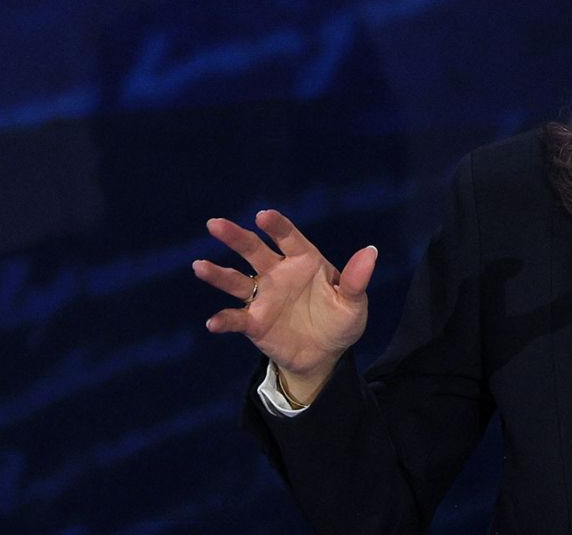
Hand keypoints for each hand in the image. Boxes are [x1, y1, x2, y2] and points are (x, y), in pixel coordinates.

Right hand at [194, 209, 376, 400]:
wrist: (325, 355)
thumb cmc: (340, 322)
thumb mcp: (354, 304)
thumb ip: (357, 279)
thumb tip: (371, 251)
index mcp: (304, 261)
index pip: (289, 238)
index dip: (277, 226)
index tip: (263, 216)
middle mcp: (279, 273)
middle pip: (254, 251)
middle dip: (236, 237)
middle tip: (215, 224)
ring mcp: (264, 296)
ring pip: (236, 280)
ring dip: (218, 274)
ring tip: (200, 266)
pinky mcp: (254, 322)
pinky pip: (236, 318)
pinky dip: (224, 320)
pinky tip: (213, 322)